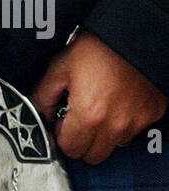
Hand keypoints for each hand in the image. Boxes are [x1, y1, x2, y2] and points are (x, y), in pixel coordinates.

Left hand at [31, 31, 167, 163]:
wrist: (132, 35)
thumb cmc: (98, 47)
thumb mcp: (61, 66)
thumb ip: (45, 94)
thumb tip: (39, 111)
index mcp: (89, 115)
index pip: (71, 149)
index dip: (62, 136)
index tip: (62, 122)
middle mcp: (115, 125)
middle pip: (93, 155)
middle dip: (81, 141)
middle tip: (78, 118)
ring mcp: (136, 123)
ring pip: (114, 145)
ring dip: (104, 133)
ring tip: (99, 106)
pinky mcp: (151, 115)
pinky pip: (133, 131)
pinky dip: (123, 122)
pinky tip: (117, 101)